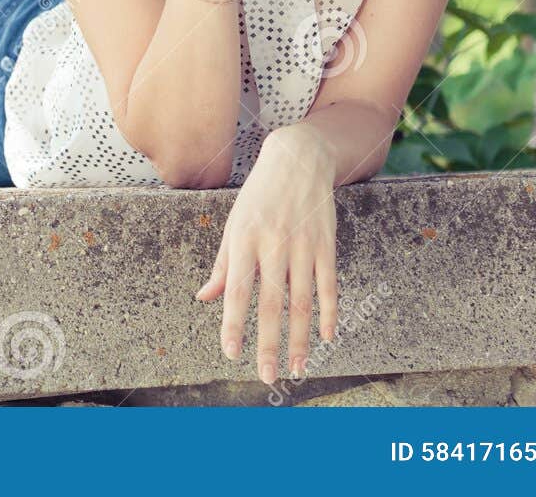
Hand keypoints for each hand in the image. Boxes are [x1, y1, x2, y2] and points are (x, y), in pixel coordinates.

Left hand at [194, 122, 338, 384]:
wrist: (298, 159)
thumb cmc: (259, 196)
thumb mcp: (233, 224)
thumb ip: (222, 265)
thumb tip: (205, 298)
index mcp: (244, 239)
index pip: (236, 290)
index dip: (233, 323)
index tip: (231, 353)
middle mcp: (273, 244)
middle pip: (271, 302)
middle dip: (269, 343)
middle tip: (268, 376)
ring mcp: (302, 244)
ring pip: (303, 301)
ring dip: (301, 338)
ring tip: (298, 367)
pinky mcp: (326, 244)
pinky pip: (329, 285)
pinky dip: (329, 313)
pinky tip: (327, 337)